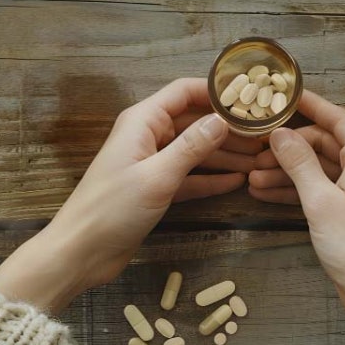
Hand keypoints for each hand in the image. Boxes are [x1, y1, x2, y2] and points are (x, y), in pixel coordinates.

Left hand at [0, 78, 260, 311]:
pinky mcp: (156, 188)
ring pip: (195, 150)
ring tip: (258, 160)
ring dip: (224, 155)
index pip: (184, 92)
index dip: (217, 93)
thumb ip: (192, 146)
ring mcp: (152, 163)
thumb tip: (223, 120)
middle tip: (263, 136)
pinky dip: (211, 178)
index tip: (251, 99)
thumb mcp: (158, 176)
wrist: (81, 252)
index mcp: (142, 122)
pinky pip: (190, 176)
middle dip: (228, 127)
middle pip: (194, 121)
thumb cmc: (112, 209)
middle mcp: (148, 136)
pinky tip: (237, 182)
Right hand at [248, 91, 344, 308]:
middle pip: (324, 144)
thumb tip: (279, 133)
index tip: (282, 95)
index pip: (337, 119)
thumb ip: (299, 163)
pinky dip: (296, 190)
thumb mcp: (320, 201)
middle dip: (289, 147)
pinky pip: (321, 190)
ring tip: (252, 178)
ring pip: (319, 169)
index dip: (309, 105)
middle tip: (255, 151)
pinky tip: (265, 193)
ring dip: (287, 172)